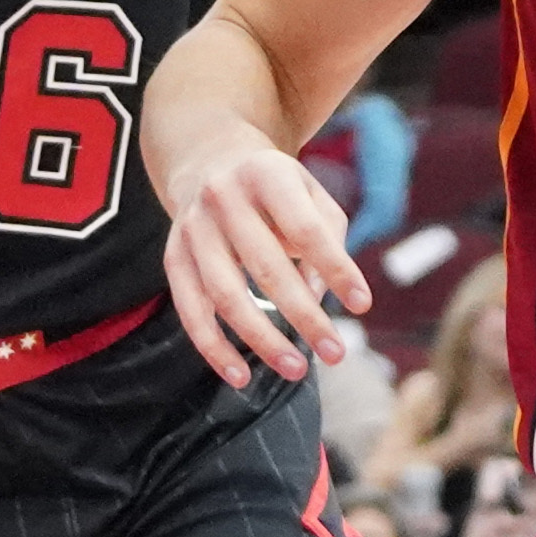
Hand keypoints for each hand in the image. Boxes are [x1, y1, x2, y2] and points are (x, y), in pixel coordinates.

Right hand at [161, 137, 366, 381]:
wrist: (207, 160)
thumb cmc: (276, 189)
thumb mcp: (310, 193)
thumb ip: (327, 238)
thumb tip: (318, 297)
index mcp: (266, 173)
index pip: (305, 228)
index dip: (336, 268)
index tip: (362, 305)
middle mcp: (223, 197)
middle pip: (266, 266)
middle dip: (304, 316)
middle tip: (336, 354)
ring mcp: (192, 228)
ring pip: (225, 294)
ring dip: (262, 339)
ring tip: (296, 370)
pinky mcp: (173, 256)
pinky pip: (190, 310)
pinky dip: (214, 348)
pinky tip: (240, 376)